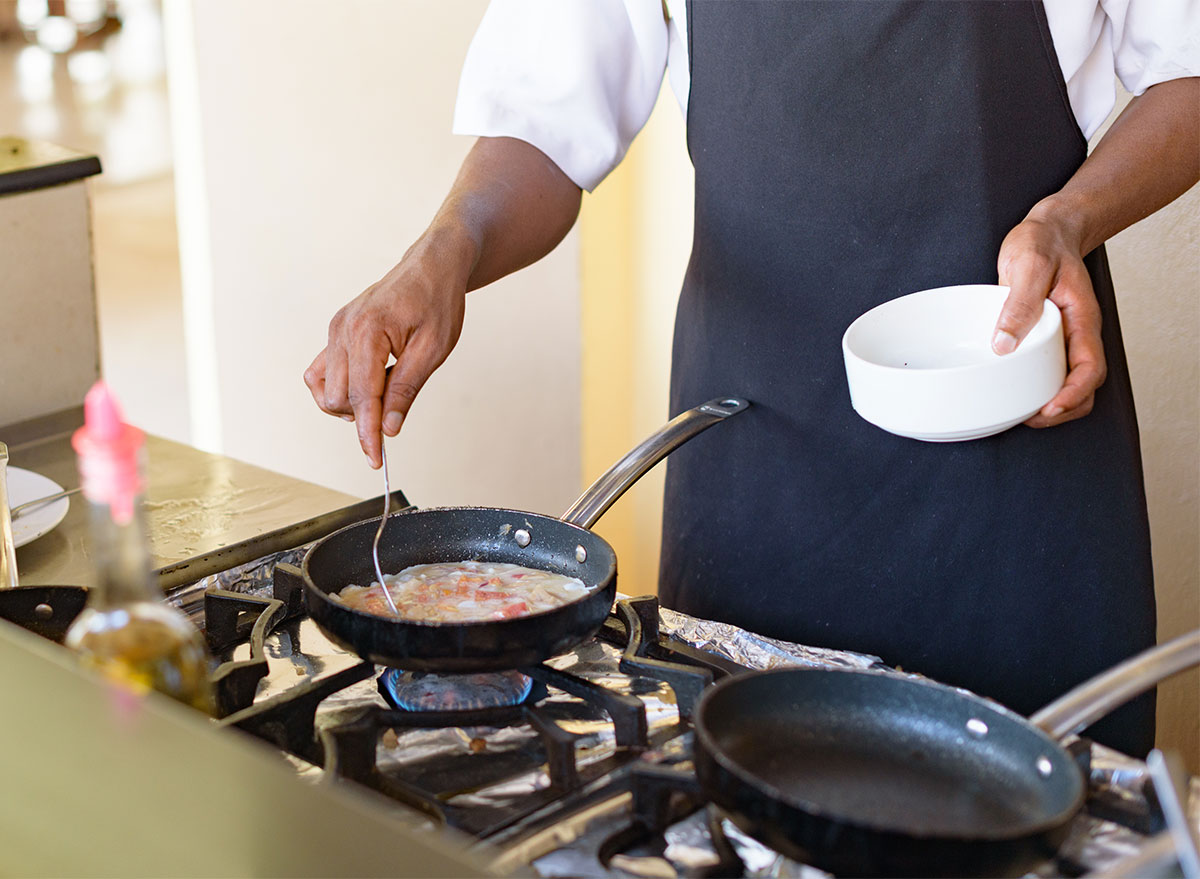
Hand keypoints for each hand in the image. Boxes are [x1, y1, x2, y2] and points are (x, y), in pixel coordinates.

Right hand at [304, 236, 468, 467]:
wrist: (431, 265)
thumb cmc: (437, 302)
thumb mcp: (433, 350)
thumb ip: (406, 389)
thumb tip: (388, 428)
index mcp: (368, 333)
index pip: (360, 398)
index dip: (368, 434)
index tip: (376, 461)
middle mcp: (343, 331)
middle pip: (336, 398)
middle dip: (362, 417)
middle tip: (396, 408)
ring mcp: (335, 329)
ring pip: (321, 387)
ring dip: (347, 404)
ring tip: (382, 394)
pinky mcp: (336, 331)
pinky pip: (320, 370)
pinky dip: (338, 387)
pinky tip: (366, 386)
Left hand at [991, 207, 1105, 427]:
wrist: (1047, 230)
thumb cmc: (1041, 243)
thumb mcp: (1028, 265)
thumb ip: (1019, 302)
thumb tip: (1004, 344)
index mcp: (1081, 320)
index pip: (1089, 368)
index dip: (1072, 394)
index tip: (1049, 408)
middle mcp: (1076, 333)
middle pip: (1082, 385)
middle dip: (1061, 409)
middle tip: (1030, 419)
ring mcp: (1062, 337)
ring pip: (1066, 381)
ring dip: (1049, 402)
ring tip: (1021, 412)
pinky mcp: (1044, 336)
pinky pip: (1046, 368)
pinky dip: (1035, 385)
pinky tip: (1012, 389)